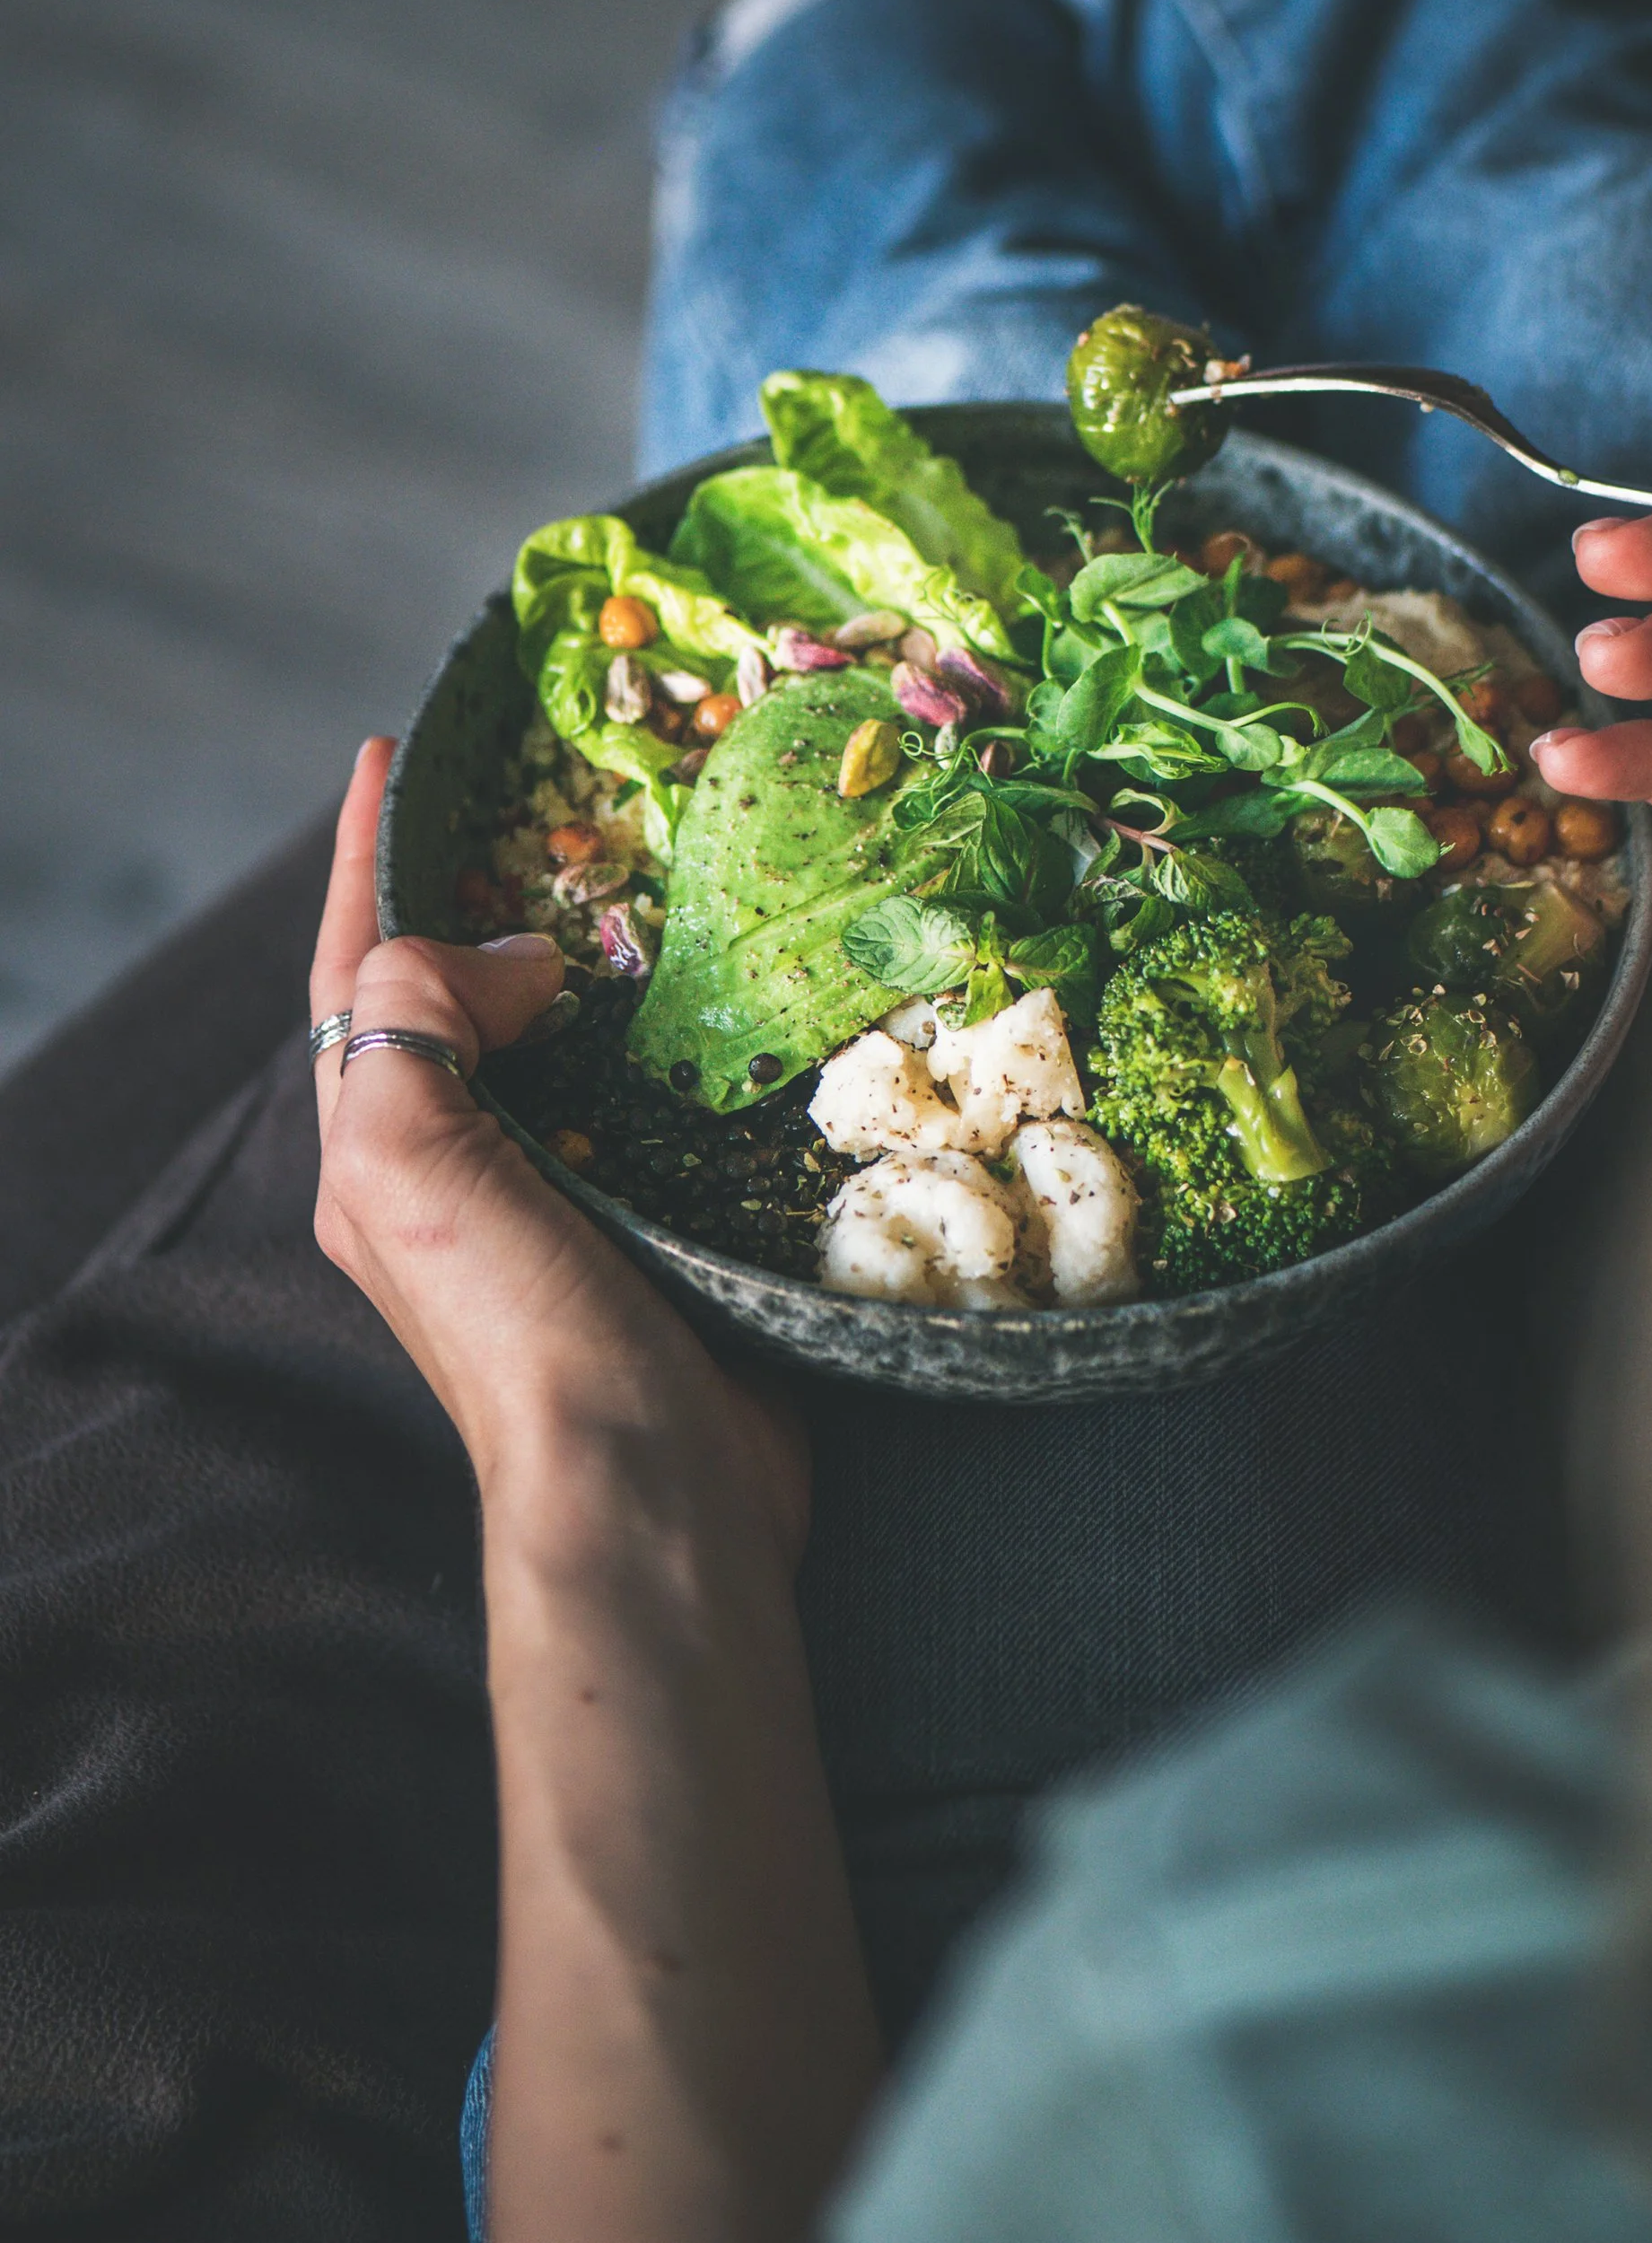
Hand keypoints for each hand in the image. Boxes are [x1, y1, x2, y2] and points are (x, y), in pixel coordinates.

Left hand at [309, 740, 806, 1548]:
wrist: (649, 1488)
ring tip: (629, 870)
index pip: (353, 970)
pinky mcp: (652, 1224)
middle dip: (471, 894)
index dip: (363, 857)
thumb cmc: (523, 1331)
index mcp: (374, 1150)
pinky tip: (708, 1000)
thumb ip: (414, 1023)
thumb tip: (518, 955)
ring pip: (547, 1043)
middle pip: (441, 997)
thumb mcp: (413, 1162)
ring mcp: (553, 1201)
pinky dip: (659, 1032)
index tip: (391, 754)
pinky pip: (638, 1098)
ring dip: (576, 955)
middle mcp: (451, 1171)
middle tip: (533, 799)